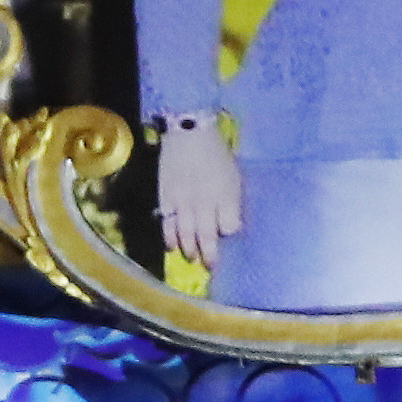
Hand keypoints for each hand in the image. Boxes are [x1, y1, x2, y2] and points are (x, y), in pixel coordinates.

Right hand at [157, 121, 242, 265]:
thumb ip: (233, 201)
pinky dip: (169, 237)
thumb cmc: (216, 154)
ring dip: (190, 249)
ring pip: (186, 233)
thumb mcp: (234, 176)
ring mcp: (184, 202)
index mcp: (226, 195)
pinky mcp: (166, 197)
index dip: (230, 238)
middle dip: (210, 254)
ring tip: (193, 259)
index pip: (231, 227)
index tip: (230, 245)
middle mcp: (206, 202)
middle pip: (208, 236)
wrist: (189, 134)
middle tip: (211, 267)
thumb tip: (231, 224)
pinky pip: (167, 223)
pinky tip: (171, 246)